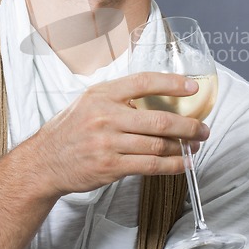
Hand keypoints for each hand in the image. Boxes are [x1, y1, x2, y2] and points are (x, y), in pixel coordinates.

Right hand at [32, 72, 209, 198]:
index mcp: (102, 94)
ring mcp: (108, 143)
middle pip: (158, 119)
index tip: (192, 86)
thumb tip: (156, 96)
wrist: (45, 161)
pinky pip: (149, 166)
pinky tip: (183, 164)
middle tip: (204, 128)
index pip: (144, 82)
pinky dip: (171, 166)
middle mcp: (105, 116)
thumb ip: (118, 97)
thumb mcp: (89, 101)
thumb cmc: (70, 129)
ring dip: (183, 147)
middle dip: (188, 125)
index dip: (172, 83)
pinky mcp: (110, 167)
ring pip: (157, 145)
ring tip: (195, 146)